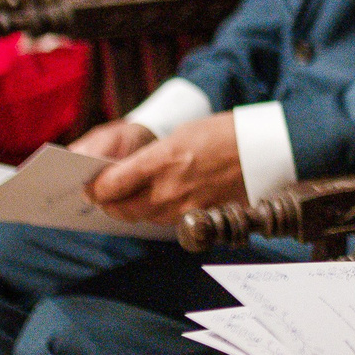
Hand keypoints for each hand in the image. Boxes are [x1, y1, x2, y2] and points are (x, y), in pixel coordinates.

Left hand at [85, 113, 244, 223]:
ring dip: (133, 209)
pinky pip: (168, 221)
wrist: (264, 149)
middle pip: (122, 209)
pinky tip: (161, 201)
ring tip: (131, 198)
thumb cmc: (222, 133)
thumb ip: (150, 158)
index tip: (90, 185)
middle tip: (103, 197)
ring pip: (144, 218)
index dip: (95, 188)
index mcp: (160, 161)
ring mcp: (185, 208)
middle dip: (109, 204)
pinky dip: (159, 213)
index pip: (111, 186)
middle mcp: (168, 190)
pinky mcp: (200, 218)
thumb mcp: (179, 134)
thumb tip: (126, 171)